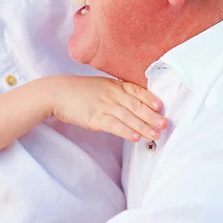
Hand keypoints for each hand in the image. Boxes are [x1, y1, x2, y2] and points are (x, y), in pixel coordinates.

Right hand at [51, 76, 167, 141]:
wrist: (57, 92)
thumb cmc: (78, 90)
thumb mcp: (100, 86)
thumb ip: (115, 92)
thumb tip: (131, 103)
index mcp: (114, 85)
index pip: (136, 91)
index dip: (150, 99)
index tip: (161, 106)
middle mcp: (111, 94)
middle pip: (136, 105)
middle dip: (152, 116)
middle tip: (165, 124)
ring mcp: (103, 106)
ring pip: (128, 117)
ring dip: (144, 127)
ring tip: (156, 135)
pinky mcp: (95, 118)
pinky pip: (114, 125)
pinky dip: (126, 131)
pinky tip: (135, 137)